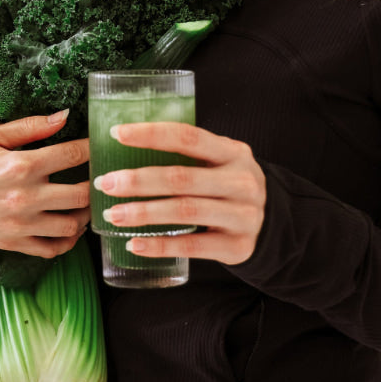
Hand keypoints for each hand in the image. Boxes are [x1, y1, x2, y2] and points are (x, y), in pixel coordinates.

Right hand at [0, 110, 89, 257]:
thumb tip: (64, 116)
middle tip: (100, 175)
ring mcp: (21, 225)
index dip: (92, 148)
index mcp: (21, 165)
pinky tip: (70, 226)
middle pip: (81, 194)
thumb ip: (30, 126)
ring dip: (86, 213)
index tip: (100, 144)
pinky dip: (68, 241)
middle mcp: (25, 197)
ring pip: (72, 225)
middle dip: (96, 183)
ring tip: (86, 200)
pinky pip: (53, 249)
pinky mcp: (15, 244)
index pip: (72, 155)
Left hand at [93, 123, 265, 265]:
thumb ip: (187, 152)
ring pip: (184, 211)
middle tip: (105, 183)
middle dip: (138, 180)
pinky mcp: (238, 247)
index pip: (188, 136)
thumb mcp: (220, 160)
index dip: (151, 134)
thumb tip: (125, 140)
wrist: (275, 224)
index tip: (116, 133)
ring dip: (143, 213)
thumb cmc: (229, 184)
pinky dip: (160, 245)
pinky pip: (193, 247)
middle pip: (181, 178)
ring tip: (112, 214)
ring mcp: (242, 216)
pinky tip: (134, 244)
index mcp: (232, 152)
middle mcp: (240, 181)